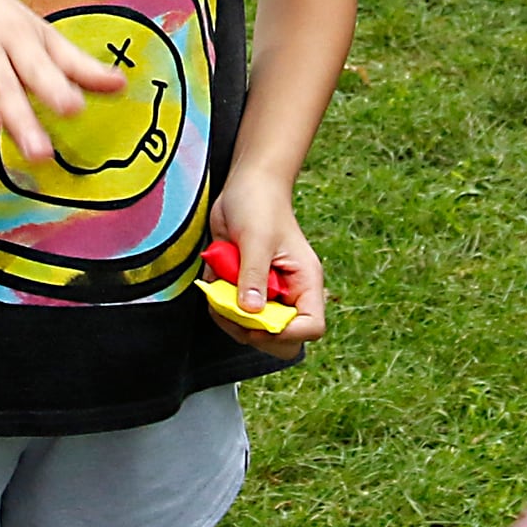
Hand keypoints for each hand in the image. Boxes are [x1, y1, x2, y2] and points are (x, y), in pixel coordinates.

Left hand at [206, 178, 324, 355]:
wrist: (246, 186)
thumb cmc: (260, 204)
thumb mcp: (257, 239)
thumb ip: (254, 275)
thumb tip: (251, 312)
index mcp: (305, 282)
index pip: (311, 327)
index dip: (285, 332)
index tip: (257, 319)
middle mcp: (289, 293)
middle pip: (282, 340)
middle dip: (253, 332)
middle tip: (232, 308)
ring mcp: (267, 294)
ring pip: (253, 331)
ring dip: (229, 317)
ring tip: (218, 288)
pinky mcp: (246, 290)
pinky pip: (232, 315)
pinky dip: (218, 304)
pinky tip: (215, 278)